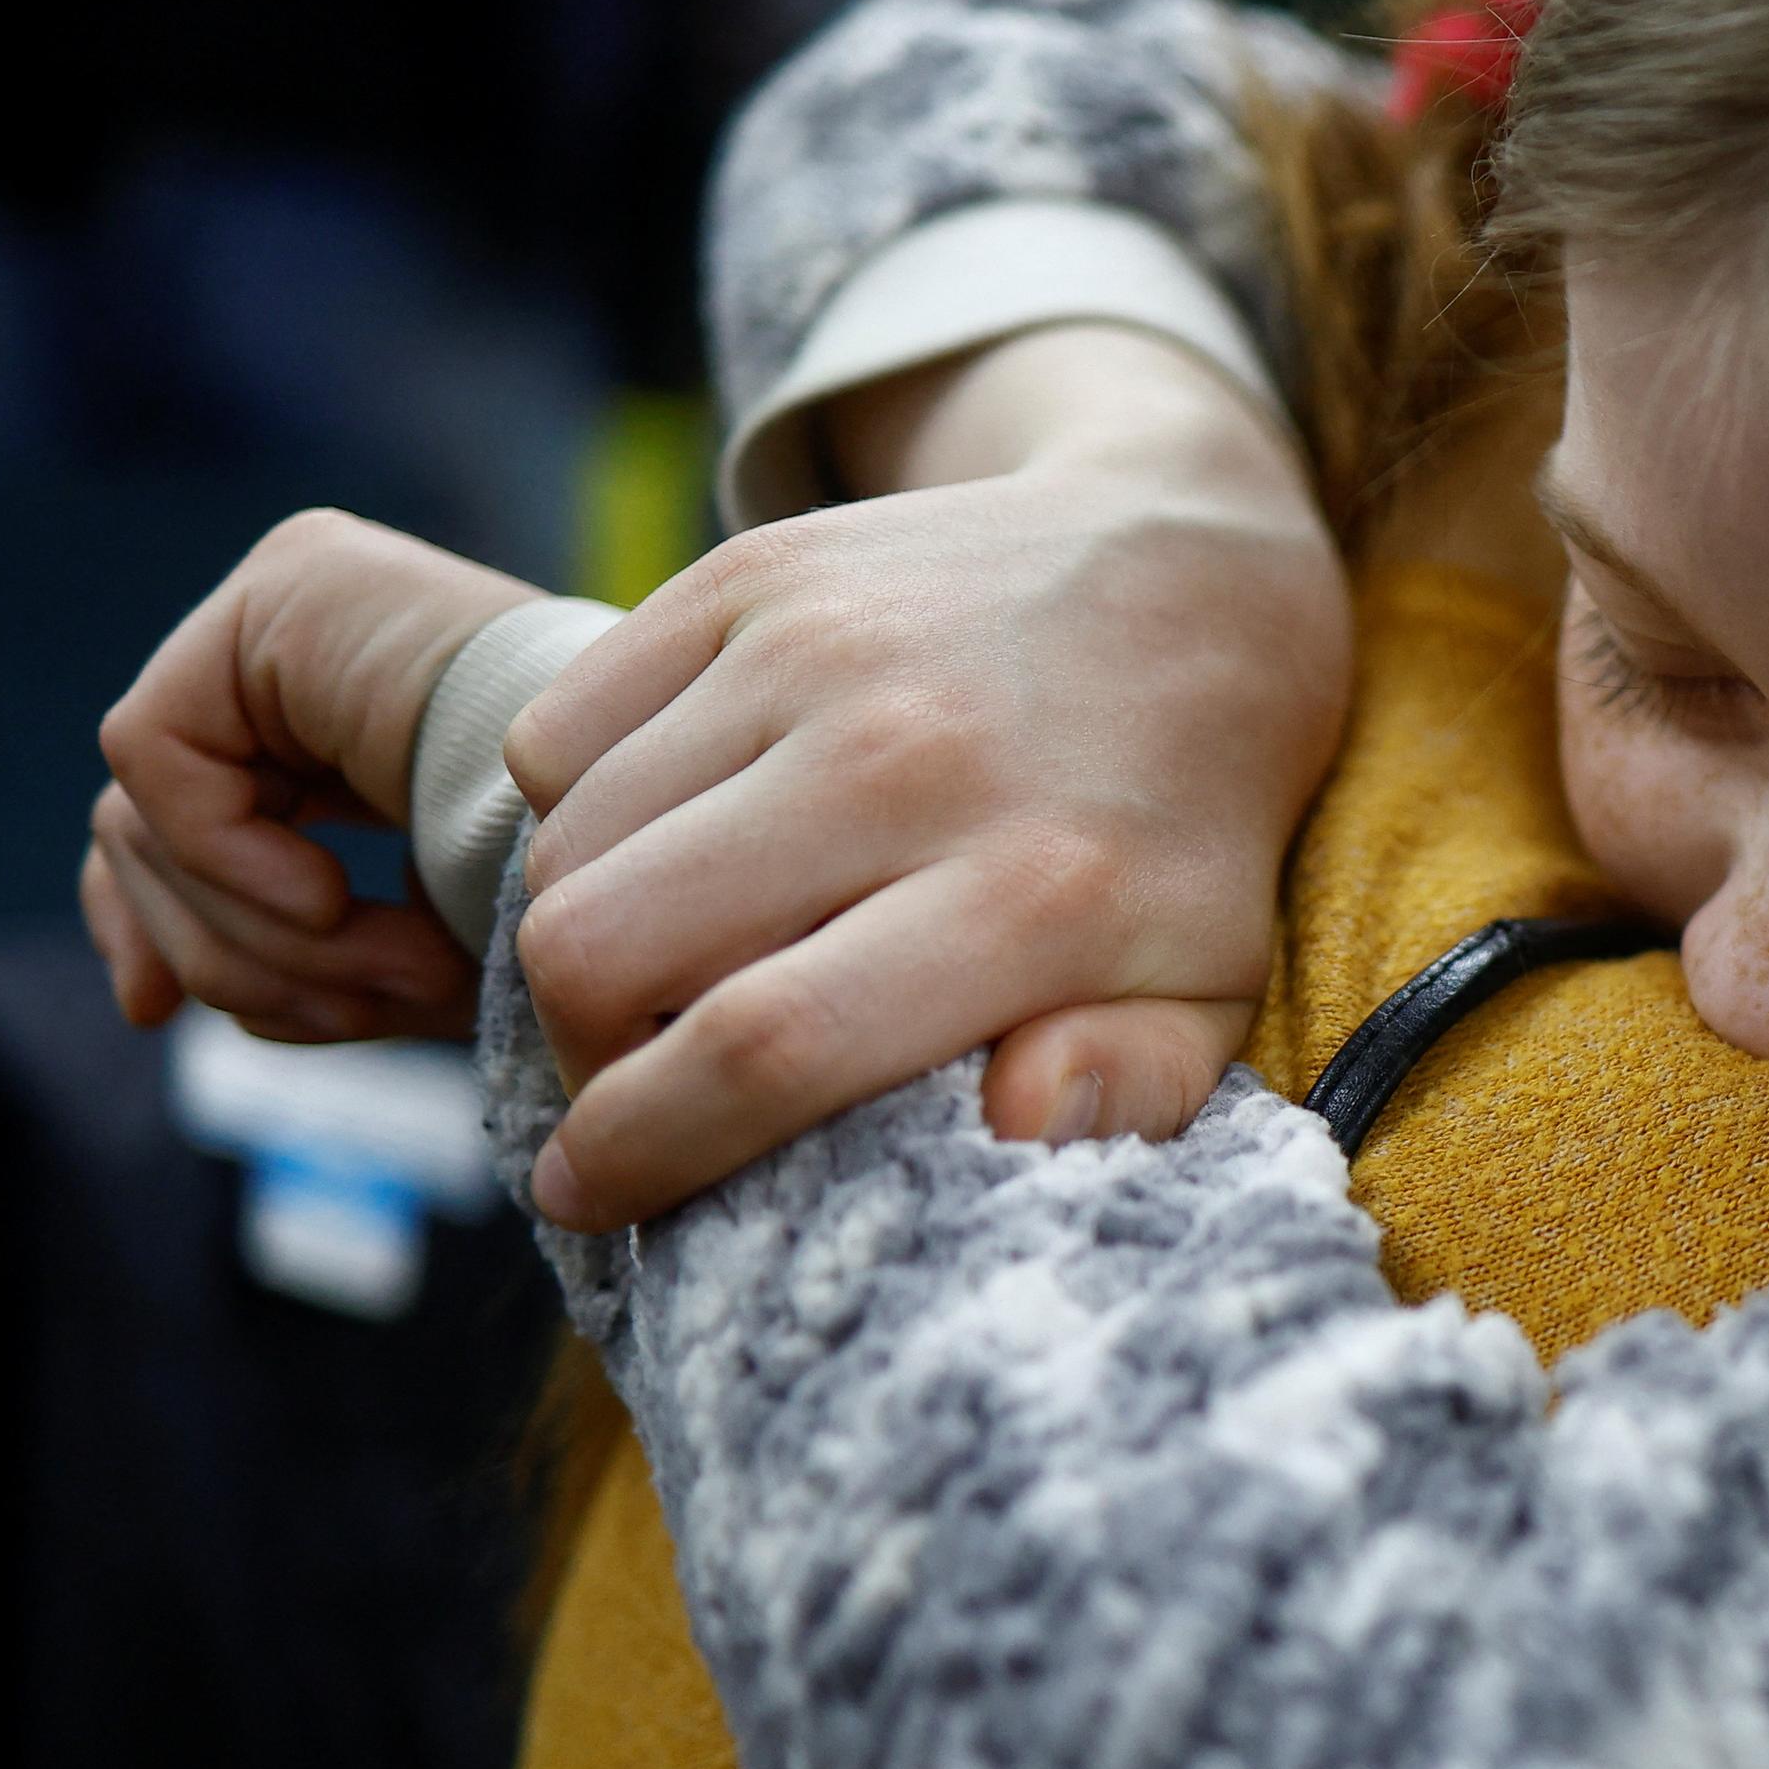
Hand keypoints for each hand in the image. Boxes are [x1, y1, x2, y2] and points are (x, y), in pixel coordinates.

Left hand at [83, 510, 541, 1042]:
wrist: (666, 833)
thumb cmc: (583, 906)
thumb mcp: (407, 948)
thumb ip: (277, 953)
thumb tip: (138, 997)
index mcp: (332, 709)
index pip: (162, 817)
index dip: (155, 923)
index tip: (159, 1015)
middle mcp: (300, 638)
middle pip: (146, 830)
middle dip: (231, 955)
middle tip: (358, 1014)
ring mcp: (292, 596)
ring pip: (148, 812)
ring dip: (259, 938)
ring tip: (388, 978)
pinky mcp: (285, 584)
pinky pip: (157, 751)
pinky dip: (225, 855)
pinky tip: (329, 899)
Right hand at [505, 325, 1350, 1230]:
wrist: (1196, 579)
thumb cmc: (1178, 829)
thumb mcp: (1209, 983)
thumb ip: (1129, 1084)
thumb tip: (1017, 1123)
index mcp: (1033, 892)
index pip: (767, 1045)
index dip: (645, 1146)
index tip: (592, 1194)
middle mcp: (910, 757)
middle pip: (606, 947)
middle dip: (581, 1051)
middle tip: (631, 1075)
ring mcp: (819, 647)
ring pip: (567, 844)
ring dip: (580, 934)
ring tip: (660, 967)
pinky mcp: (757, 574)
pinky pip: (558, 731)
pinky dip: (578, 811)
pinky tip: (672, 842)